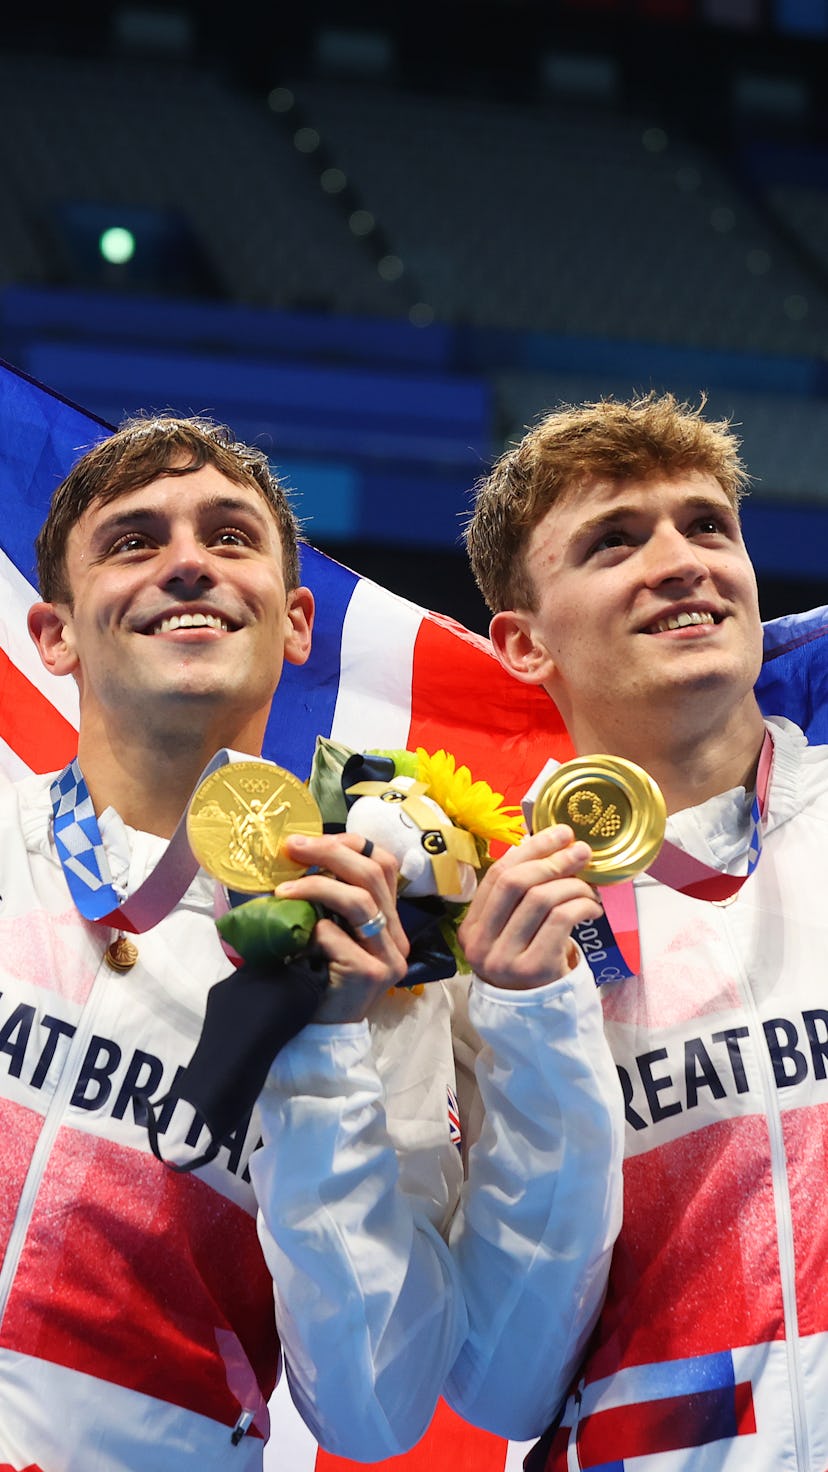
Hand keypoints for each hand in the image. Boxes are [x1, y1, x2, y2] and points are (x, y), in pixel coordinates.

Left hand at [275, 831, 409, 1021]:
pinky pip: (336, 935)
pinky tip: (294, 939)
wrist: (318, 1034)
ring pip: (359, 901)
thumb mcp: (328, 932)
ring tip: (283, 889)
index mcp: (390, 922)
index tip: (312, 841)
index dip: (351, 844)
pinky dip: (311, 929)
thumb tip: (301, 854)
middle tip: (292, 847)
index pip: (385, 865)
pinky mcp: (370, 974)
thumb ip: (329, 901)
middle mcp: (397, 938)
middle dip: (330, 853)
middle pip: (373, 874)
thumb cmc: (317, 978)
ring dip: (315, 886)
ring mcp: (388, 958)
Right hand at [458, 825, 602, 989]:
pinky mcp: (534, 969)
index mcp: (470, 928)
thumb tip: (552, 844)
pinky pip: (561, 919)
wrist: (536, 1021)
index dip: (530, 848)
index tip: (559, 833)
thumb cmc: (527, 967)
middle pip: (516, 882)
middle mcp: (481, 944)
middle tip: (582, 852)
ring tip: (590, 890)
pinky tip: (593, 909)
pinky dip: (582, 905)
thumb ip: (520, 897)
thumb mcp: (511, 934)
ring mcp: (505, 958)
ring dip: (573, 885)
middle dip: (553, 860)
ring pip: (542, 898)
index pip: (497, 875)